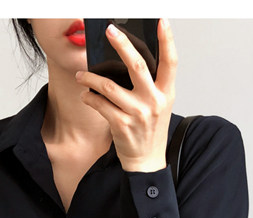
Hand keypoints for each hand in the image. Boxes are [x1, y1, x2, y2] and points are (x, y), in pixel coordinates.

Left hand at [76, 19, 176, 172]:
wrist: (146, 161)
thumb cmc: (150, 129)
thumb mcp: (159, 104)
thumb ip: (151, 83)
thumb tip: (128, 57)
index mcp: (166, 93)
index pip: (171, 61)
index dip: (168, 39)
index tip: (162, 20)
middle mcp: (154, 101)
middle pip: (137, 65)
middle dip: (122, 44)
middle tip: (109, 30)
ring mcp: (137, 113)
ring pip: (109, 86)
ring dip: (91, 78)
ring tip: (81, 75)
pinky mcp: (121, 124)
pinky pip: (100, 104)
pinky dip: (89, 97)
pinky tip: (86, 94)